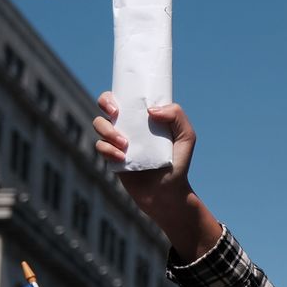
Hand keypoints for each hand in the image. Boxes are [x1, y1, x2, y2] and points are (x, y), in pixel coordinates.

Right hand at [93, 93, 195, 210]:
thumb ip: (177, 116)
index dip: (115, 94)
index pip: (124, 97)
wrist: (168, 191)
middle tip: (115, 115)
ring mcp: (118, 141)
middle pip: (105, 106)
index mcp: (144, 117)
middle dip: (105, 104)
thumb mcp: (186, 136)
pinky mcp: (112, 157)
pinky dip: (108, 149)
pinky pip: (100, 146)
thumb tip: (150, 109)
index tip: (118, 104)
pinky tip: (122, 158)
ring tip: (125, 144)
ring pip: (99, 125)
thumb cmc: (179, 162)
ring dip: (108, 131)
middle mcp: (129, 126)